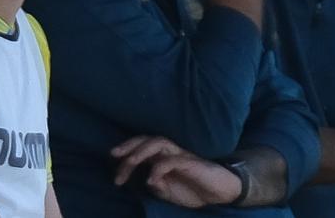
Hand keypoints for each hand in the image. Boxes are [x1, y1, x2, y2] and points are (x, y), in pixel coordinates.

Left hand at [112, 136, 241, 207]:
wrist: (220, 193)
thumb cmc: (194, 190)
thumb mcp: (170, 193)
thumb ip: (158, 187)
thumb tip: (148, 181)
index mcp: (160, 158)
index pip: (139, 148)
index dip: (125, 154)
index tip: (114, 169)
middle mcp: (169, 152)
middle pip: (145, 140)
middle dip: (128, 146)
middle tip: (113, 156)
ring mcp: (180, 155)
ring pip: (157, 143)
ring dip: (140, 151)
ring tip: (128, 163)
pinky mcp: (191, 162)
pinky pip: (171, 160)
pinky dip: (158, 168)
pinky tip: (151, 180)